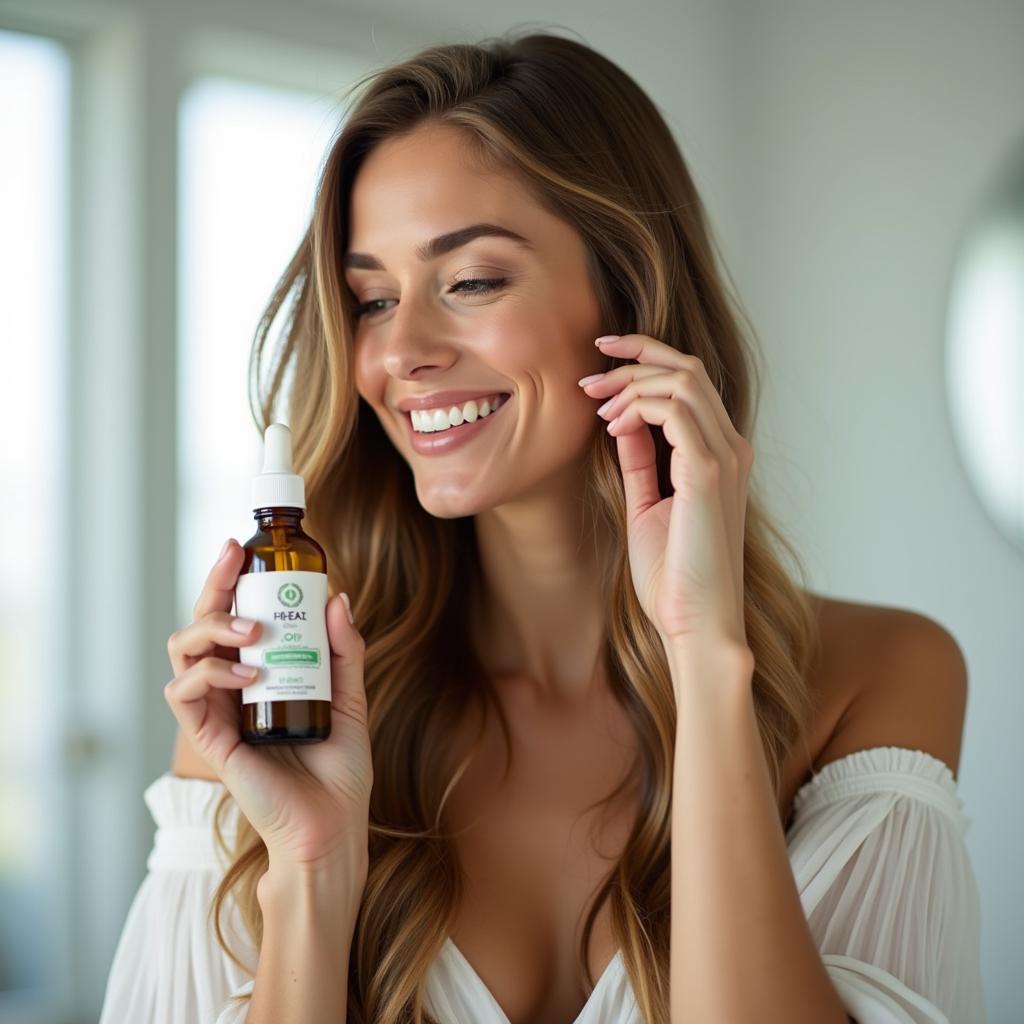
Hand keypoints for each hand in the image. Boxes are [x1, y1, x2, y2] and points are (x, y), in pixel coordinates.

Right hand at [164, 540, 372, 870]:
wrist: (331, 827)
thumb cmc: (340, 768)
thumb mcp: (350, 697)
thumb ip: (344, 650)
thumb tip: (338, 598)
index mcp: (260, 672)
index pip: (236, 616)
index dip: (233, 581)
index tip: (246, 547)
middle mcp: (232, 686)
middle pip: (203, 622)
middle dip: (214, 584)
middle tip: (235, 559)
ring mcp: (217, 710)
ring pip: (183, 650)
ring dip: (211, 627)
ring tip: (251, 630)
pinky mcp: (208, 738)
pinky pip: (184, 693)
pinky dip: (209, 673)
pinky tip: (246, 675)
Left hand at [579, 334, 753, 654]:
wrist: (696, 623)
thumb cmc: (674, 576)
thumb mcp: (648, 505)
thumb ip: (642, 462)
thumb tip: (622, 425)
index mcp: (721, 455)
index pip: (690, 381)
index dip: (645, 360)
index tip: (599, 365)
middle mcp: (730, 448)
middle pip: (688, 367)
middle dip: (633, 360)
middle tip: (586, 381)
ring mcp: (724, 458)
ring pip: (682, 379)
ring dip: (631, 383)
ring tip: (597, 406)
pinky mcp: (708, 473)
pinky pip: (673, 410)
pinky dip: (637, 407)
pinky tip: (612, 427)